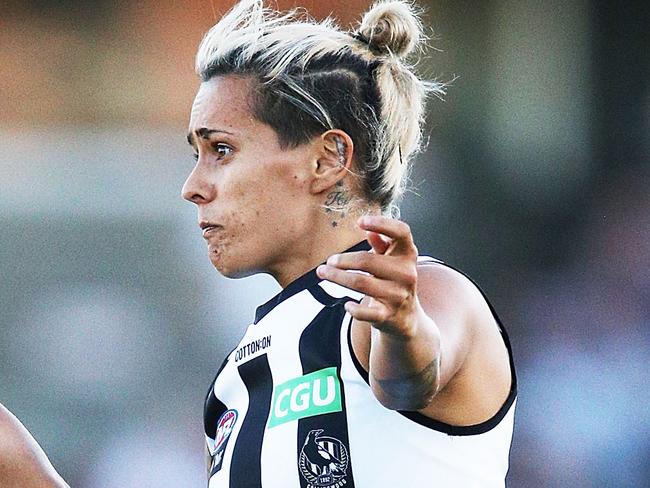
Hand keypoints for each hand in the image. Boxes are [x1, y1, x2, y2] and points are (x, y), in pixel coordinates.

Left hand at [316, 215, 420, 337]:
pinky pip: (366, 311)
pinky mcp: (388, 315)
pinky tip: (346, 304)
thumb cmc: (392, 280)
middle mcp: (407, 273)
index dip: (382, 224)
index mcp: (407, 254)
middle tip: (329, 261)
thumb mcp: (391, 260)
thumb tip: (370, 232)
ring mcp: (398, 295)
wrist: (406, 317)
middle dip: (343, 260)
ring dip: (338, 277)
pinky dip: (353, 308)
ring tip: (323, 272)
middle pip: (367, 261)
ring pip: (361, 283)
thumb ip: (382, 244)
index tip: (360, 221)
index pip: (401, 232)